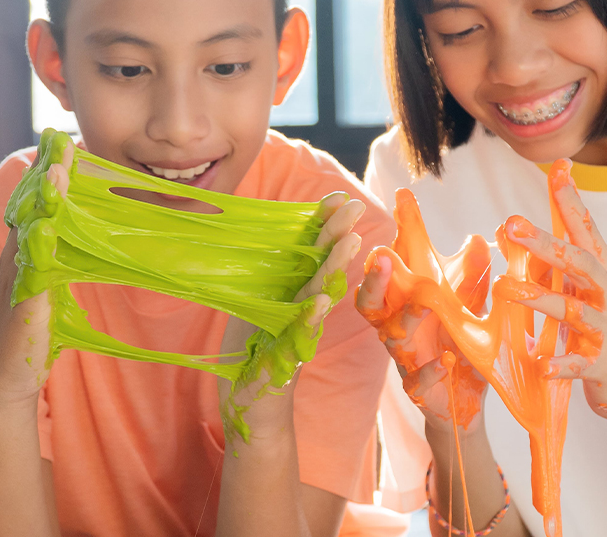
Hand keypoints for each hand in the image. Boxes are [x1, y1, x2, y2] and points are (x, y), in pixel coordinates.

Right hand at [0, 143, 74, 410]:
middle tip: (56, 136)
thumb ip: (70, 261)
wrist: (5, 378)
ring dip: (41, 199)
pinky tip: (48, 228)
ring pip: (25, 230)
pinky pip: (27, 269)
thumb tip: (99, 241)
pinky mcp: (20, 303)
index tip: (64, 140)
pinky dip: (37, 245)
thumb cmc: (35, 330)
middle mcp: (16, 257)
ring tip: (56, 170)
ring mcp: (15, 278)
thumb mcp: (56, 288)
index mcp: (28, 251)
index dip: (49, 172)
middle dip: (41, 171)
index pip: (38, 203)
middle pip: (27, 206)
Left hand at [218, 193, 365, 433]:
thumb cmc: (253, 357)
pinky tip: (323, 301)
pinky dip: (311, 317)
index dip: (321, 225)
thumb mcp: (253, 309)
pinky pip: (300, 336)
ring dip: (333, 269)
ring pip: (317, 296)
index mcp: (290, 293)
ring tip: (350, 242)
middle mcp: (299, 310)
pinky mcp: (285, 361)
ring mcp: (295, 335)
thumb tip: (265, 241)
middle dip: (336, 236)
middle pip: (320, 267)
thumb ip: (265, 280)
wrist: (252, 409)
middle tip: (354, 206)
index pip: (308, 253)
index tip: (336, 197)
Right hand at [356, 255, 488, 433]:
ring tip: (422, 304)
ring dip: (406, 319)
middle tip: (382, 259)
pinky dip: (430, 371)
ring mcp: (406, 360)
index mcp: (403, 306)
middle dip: (374, 282)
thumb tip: (476, 239)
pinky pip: (416, 382)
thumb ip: (471, 276)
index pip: (385, 277)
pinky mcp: (420, 391)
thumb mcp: (468, 306)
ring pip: (392, 338)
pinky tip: (445, 361)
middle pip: (371, 305)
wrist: (465, 398)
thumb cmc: (457, 343)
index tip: (385, 233)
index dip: (381, 257)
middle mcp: (397, 330)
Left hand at [503, 172, 606, 427]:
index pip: (588, 230)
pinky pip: (579, 364)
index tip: (558, 169)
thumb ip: (560, 261)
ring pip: (574, 310)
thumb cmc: (601, 330)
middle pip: (580, 262)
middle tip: (513, 225)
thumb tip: (518, 226)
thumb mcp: (586, 291)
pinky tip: (541, 364)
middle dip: (546, 242)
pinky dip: (561, 364)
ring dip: (540, 298)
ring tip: (507, 288)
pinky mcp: (605, 365)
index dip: (572, 201)